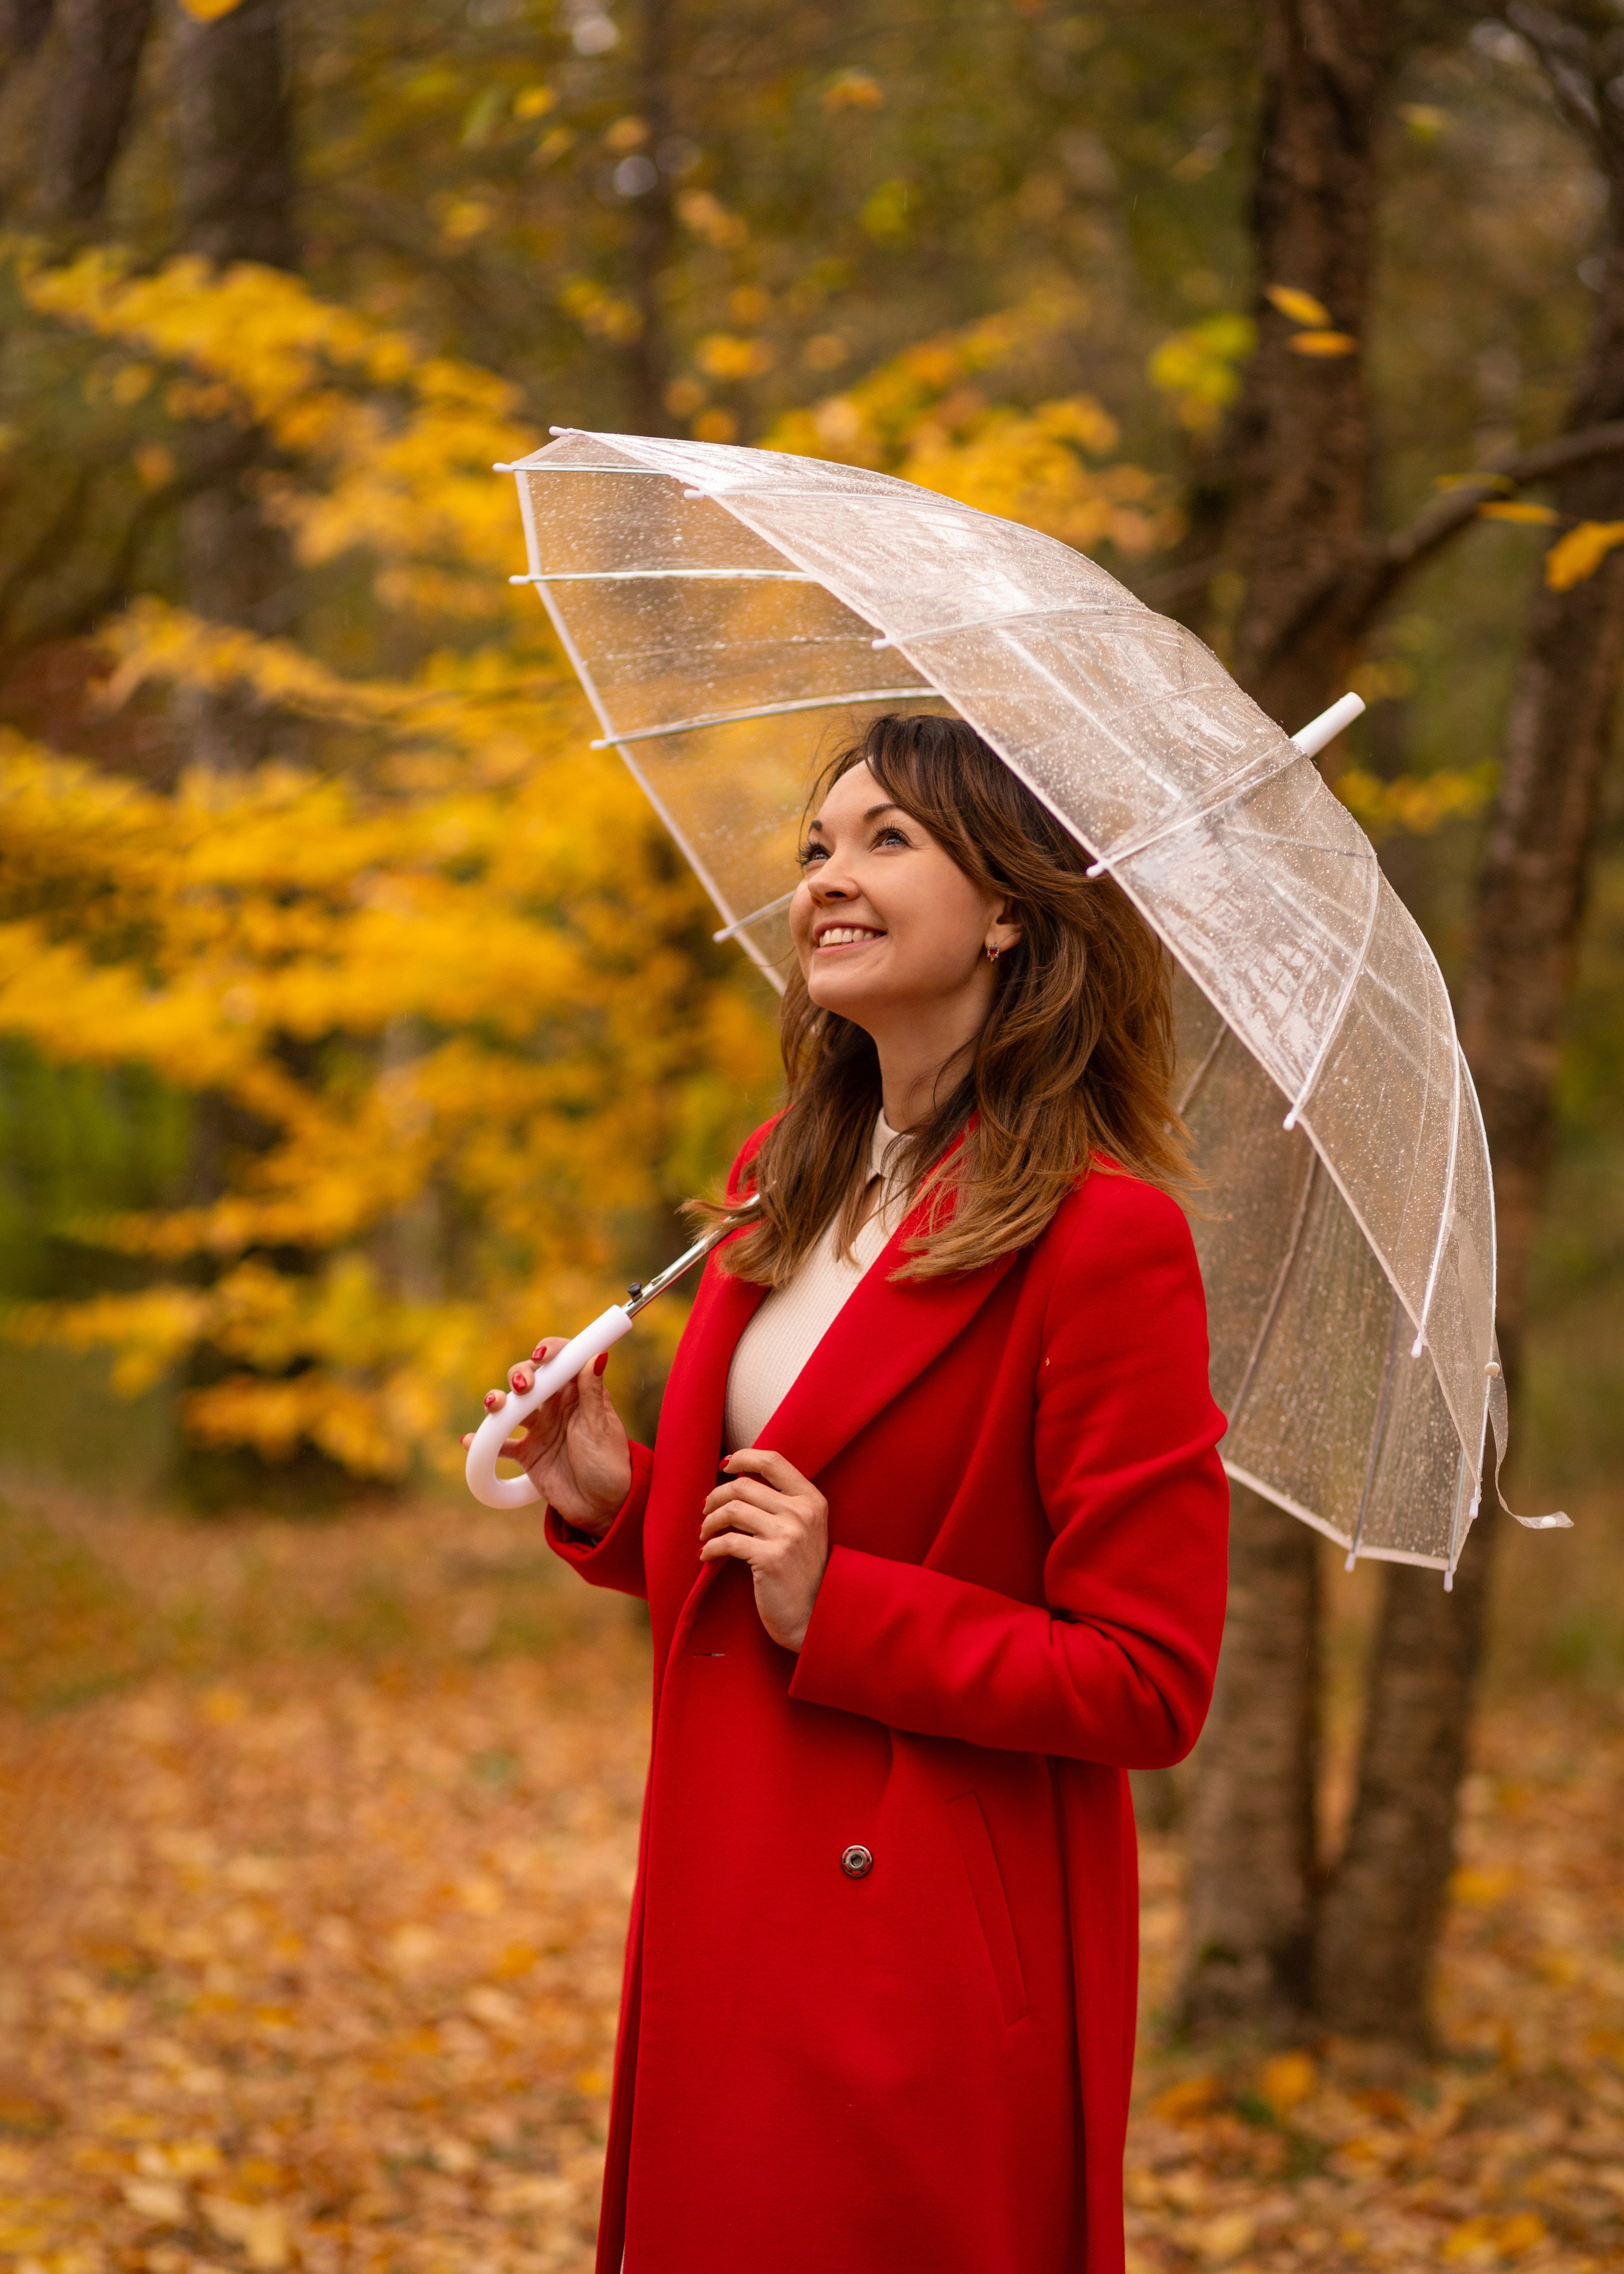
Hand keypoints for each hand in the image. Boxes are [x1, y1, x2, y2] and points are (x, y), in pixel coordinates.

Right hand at [460, 1342, 630, 1535]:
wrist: (602, 1508)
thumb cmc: (610, 1464)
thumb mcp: (601, 1427)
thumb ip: (592, 1392)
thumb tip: (598, 1354)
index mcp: (578, 1393)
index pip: (561, 1361)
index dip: (550, 1351)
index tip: (541, 1355)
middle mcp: (556, 1405)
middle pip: (530, 1377)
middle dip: (521, 1374)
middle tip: (523, 1386)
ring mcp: (539, 1428)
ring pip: (511, 1405)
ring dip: (497, 1401)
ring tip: (493, 1405)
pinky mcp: (526, 1453)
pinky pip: (499, 1442)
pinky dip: (483, 1441)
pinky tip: (470, 1440)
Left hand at [698, 1448, 828, 1651]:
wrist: (814, 1616)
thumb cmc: (802, 1572)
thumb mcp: (804, 1529)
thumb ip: (783, 1503)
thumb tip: (739, 1479)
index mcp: (812, 1499)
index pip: (773, 1460)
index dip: (743, 1457)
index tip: (724, 1465)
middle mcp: (802, 1512)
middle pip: (743, 1485)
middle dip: (716, 1496)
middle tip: (705, 1511)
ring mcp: (788, 1535)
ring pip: (732, 1510)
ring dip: (710, 1521)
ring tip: (704, 1533)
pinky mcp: (770, 1559)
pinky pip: (727, 1542)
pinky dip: (710, 1547)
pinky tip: (706, 1554)